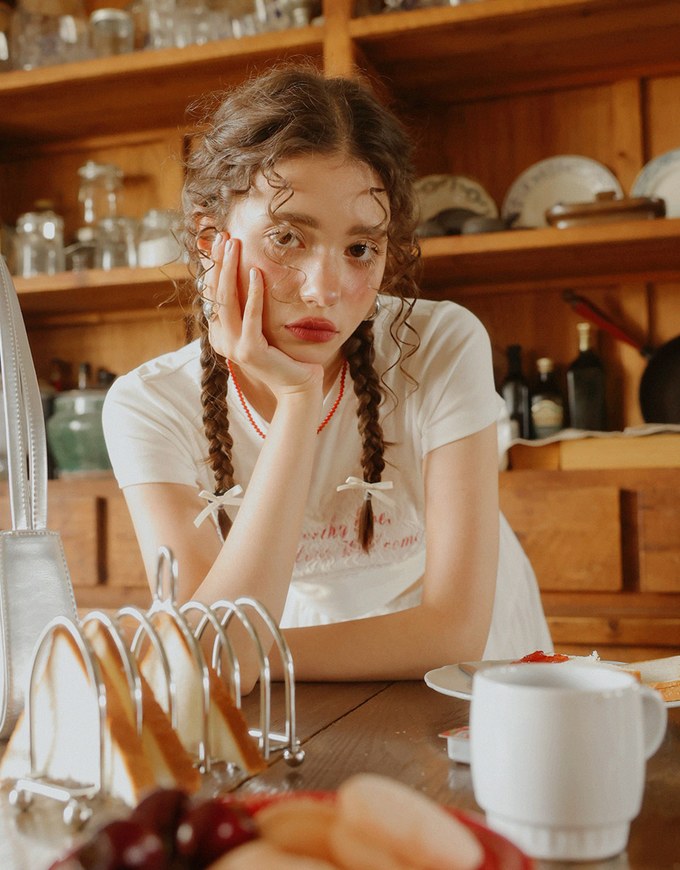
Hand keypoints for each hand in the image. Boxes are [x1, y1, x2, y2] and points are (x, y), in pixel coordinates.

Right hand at [204, 233, 322, 400]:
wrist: (297, 385)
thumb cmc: (283, 354)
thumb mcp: (260, 326)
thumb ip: (249, 306)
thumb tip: (247, 272)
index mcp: (220, 334)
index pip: (212, 294)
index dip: (214, 267)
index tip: (220, 241)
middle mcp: (221, 340)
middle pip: (215, 293)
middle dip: (219, 262)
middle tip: (223, 236)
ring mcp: (233, 347)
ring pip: (227, 301)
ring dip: (230, 269)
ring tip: (234, 245)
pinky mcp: (250, 351)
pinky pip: (251, 316)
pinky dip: (253, 293)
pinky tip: (256, 273)